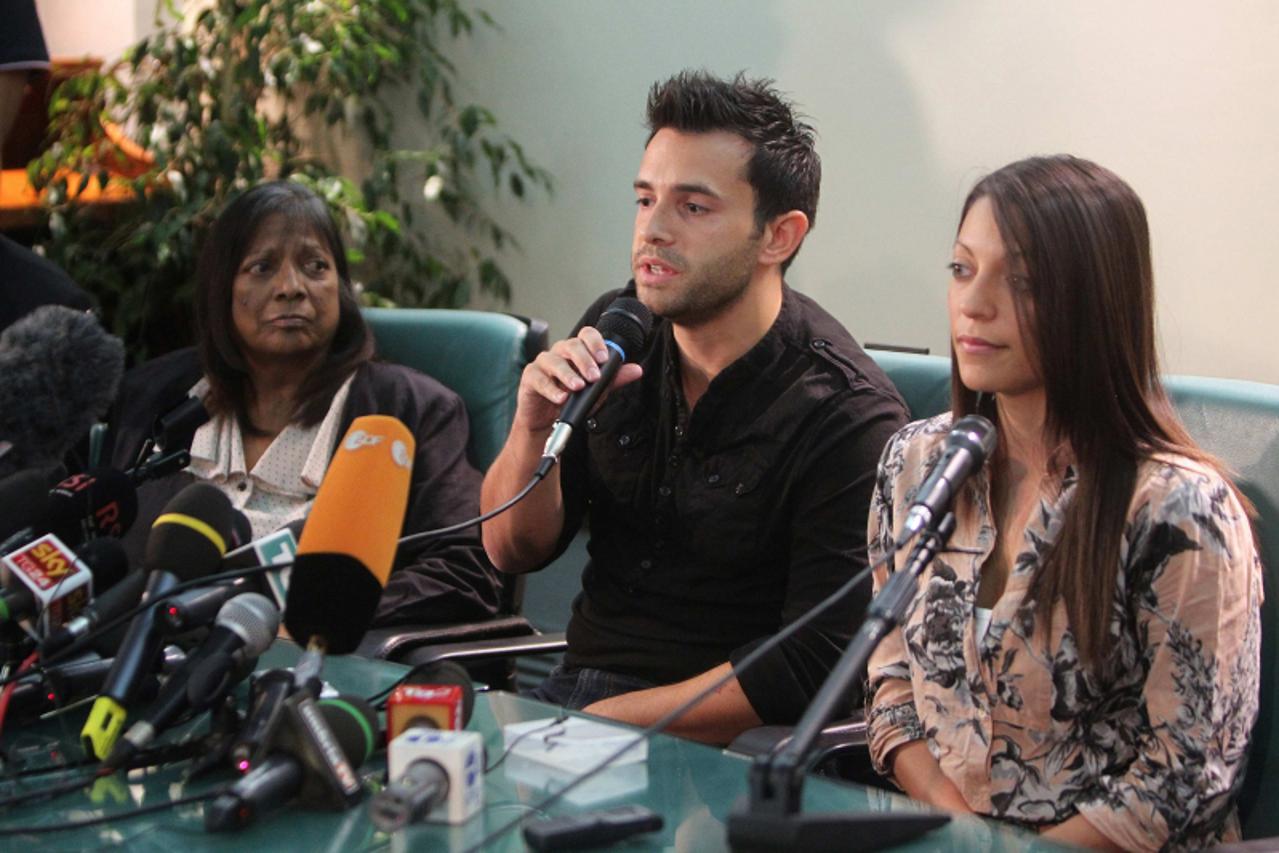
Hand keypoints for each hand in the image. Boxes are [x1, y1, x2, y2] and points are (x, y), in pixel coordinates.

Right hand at [513, 325, 642, 433]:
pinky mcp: (530, 378)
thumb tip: (636, 370)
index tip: (603, 358)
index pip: (586, 335)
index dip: (595, 343)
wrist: (547, 420)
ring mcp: (543, 363)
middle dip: (584, 361)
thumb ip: (613, 378)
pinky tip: (561, 398)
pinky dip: (551, 389)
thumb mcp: (596, 390)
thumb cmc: (571, 399)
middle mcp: (559, 353)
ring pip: (554, 361)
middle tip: (594, 376)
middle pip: (571, 346)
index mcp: (577, 351)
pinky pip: (539, 379)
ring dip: (568, 374)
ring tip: (578, 387)